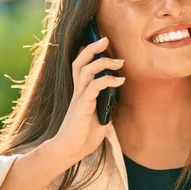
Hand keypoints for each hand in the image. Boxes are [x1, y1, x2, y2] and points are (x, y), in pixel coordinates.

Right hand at [54, 37, 124, 162]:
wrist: (70, 150)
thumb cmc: (83, 136)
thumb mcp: (100, 118)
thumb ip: (106, 105)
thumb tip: (116, 98)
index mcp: (80, 92)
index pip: (81, 66)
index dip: (89, 52)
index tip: (102, 44)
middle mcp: (78, 91)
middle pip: (80, 61)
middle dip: (92, 48)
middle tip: (106, 39)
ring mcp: (79, 97)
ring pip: (86, 69)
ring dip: (104, 62)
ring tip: (119, 61)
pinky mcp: (83, 104)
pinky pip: (95, 85)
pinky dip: (109, 80)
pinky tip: (120, 80)